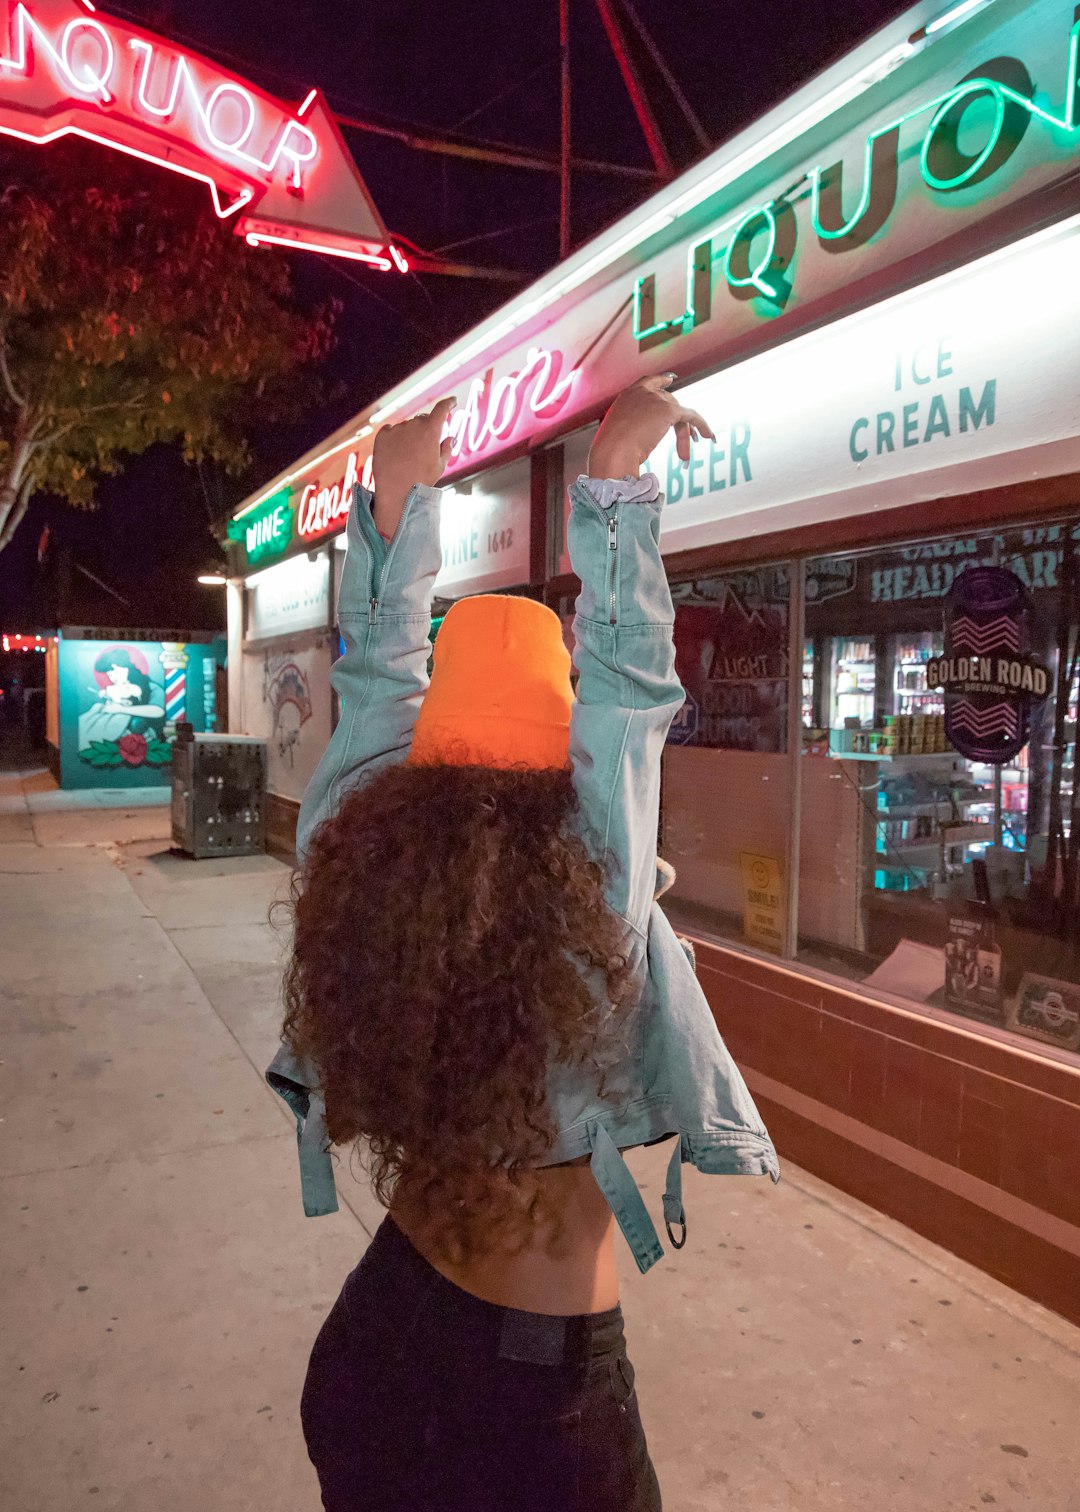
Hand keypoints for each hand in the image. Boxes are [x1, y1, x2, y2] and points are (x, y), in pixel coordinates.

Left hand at [371, 396, 455, 537]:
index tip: (452, 401)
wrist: (395, 491)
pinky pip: (391, 431)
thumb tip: (450, 438)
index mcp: (431, 430)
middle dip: (426, 429)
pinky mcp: (382, 435)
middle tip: (424, 448)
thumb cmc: (421, 480)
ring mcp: (397, 428)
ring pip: (406, 427)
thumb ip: (446, 448)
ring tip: (407, 457)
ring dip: (409, 436)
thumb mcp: (440, 466)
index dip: (448, 404)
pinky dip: (394, 438)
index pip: (442, 409)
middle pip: (423, 420)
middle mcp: (413, 424)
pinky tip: (395, 454)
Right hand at [588, 374, 713, 481]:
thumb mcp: (618, 434)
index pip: (649, 382)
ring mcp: (655, 399)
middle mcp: (642, 393)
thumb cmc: (611, 451)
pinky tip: (708, 435)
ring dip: (683, 435)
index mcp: (627, 396)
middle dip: (678, 423)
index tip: (670, 380)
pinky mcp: (668, 409)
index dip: (661, 382)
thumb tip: (640, 441)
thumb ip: (631, 429)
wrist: (613, 451)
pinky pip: (690, 416)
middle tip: (687, 440)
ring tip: (684, 456)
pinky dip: (701, 425)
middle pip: (668, 402)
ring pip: (678, 413)